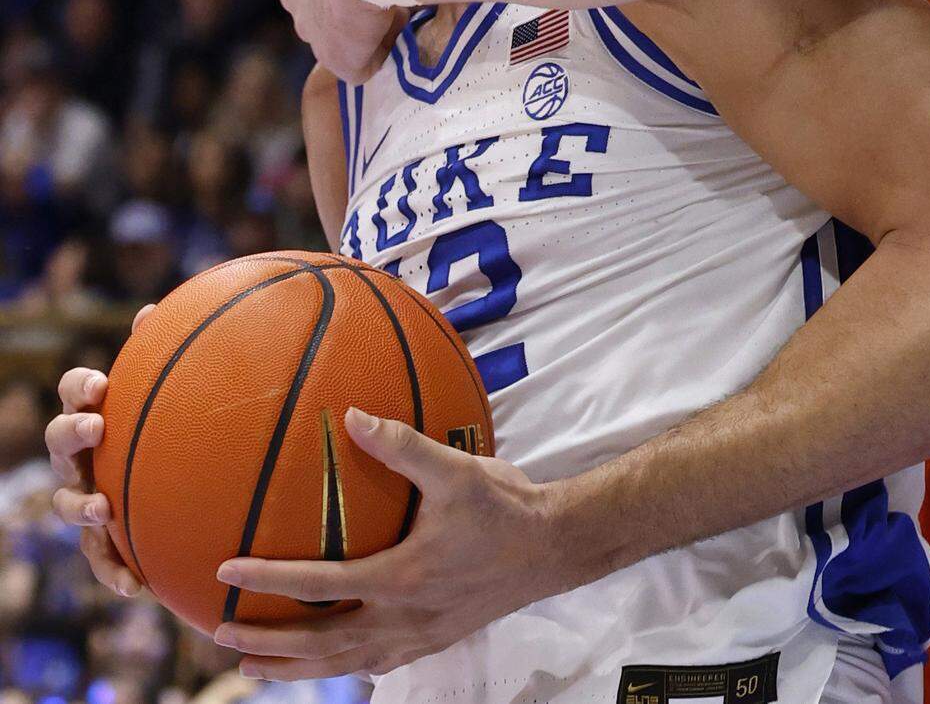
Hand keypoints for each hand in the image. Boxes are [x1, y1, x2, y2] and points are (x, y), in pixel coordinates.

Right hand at [45, 304, 154, 596]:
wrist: (180, 486)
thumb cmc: (169, 424)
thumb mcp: (169, 391)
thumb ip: (160, 356)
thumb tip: (151, 311)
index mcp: (97, 412)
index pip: (74, 391)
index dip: (80, 387)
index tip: (101, 387)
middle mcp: (82, 455)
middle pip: (59, 439)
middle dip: (72, 431)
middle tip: (96, 426)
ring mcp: (86, 496)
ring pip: (65, 502)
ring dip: (80, 505)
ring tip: (102, 508)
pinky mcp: (103, 539)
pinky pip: (99, 559)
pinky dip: (112, 572)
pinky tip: (136, 586)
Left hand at [213, 410, 562, 679]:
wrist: (554, 548)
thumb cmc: (504, 507)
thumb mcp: (453, 469)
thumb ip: (401, 446)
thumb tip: (352, 416)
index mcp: (399, 579)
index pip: (318, 586)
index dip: (268, 579)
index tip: (226, 570)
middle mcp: (403, 619)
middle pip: (320, 645)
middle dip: (267, 644)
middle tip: (221, 633)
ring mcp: (419, 637)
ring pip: (344, 664)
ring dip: (296, 667)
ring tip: (255, 668)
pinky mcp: (436, 640)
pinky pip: (378, 665)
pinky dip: (344, 667)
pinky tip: (333, 661)